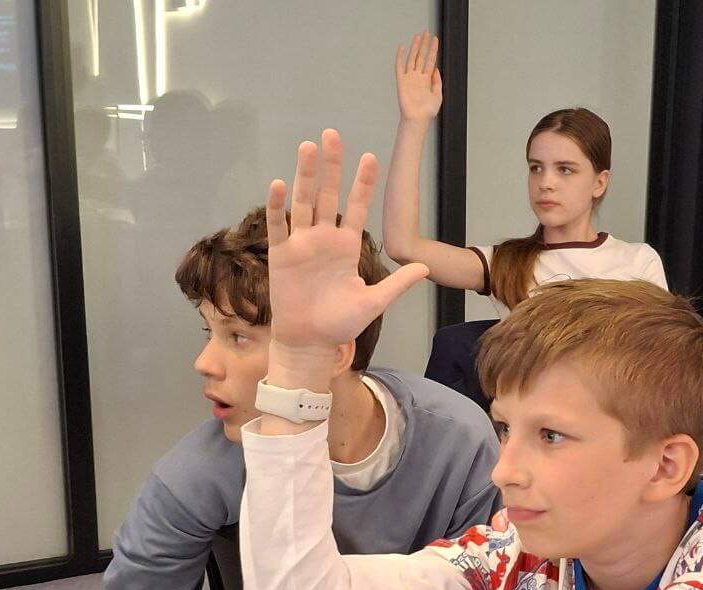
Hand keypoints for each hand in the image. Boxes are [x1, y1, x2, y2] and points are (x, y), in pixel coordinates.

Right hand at [265, 129, 428, 351]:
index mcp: (347, 246)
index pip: (357, 207)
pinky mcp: (282, 254)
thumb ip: (397, 284)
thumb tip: (424, 268)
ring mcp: (302, 244)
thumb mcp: (374, 302)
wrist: (312, 341)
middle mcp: (324, 238)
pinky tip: (280, 183)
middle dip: (331, 166)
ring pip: (303, 202)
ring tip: (308, 147)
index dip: (363, 183)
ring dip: (304, 175)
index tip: (370, 157)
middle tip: (332, 135)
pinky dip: (278, 205)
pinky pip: (279, 226)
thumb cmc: (341, 323)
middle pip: (327, 194)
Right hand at [395, 32, 441, 123]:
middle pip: (422, 56)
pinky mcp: (401, 81)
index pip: (431, 61)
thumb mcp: (438, 95)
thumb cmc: (427, 111)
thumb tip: (437, 69)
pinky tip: (402, 48)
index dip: (433, 50)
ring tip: (418, 36)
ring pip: (412, 58)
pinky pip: (400, 66)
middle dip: (424, 45)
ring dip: (415, 47)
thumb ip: (438, 81)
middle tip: (427, 33)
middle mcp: (418, 77)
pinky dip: (400, 57)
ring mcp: (409, 78)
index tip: (435, 40)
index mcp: (427, 80)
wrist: (417, 119)